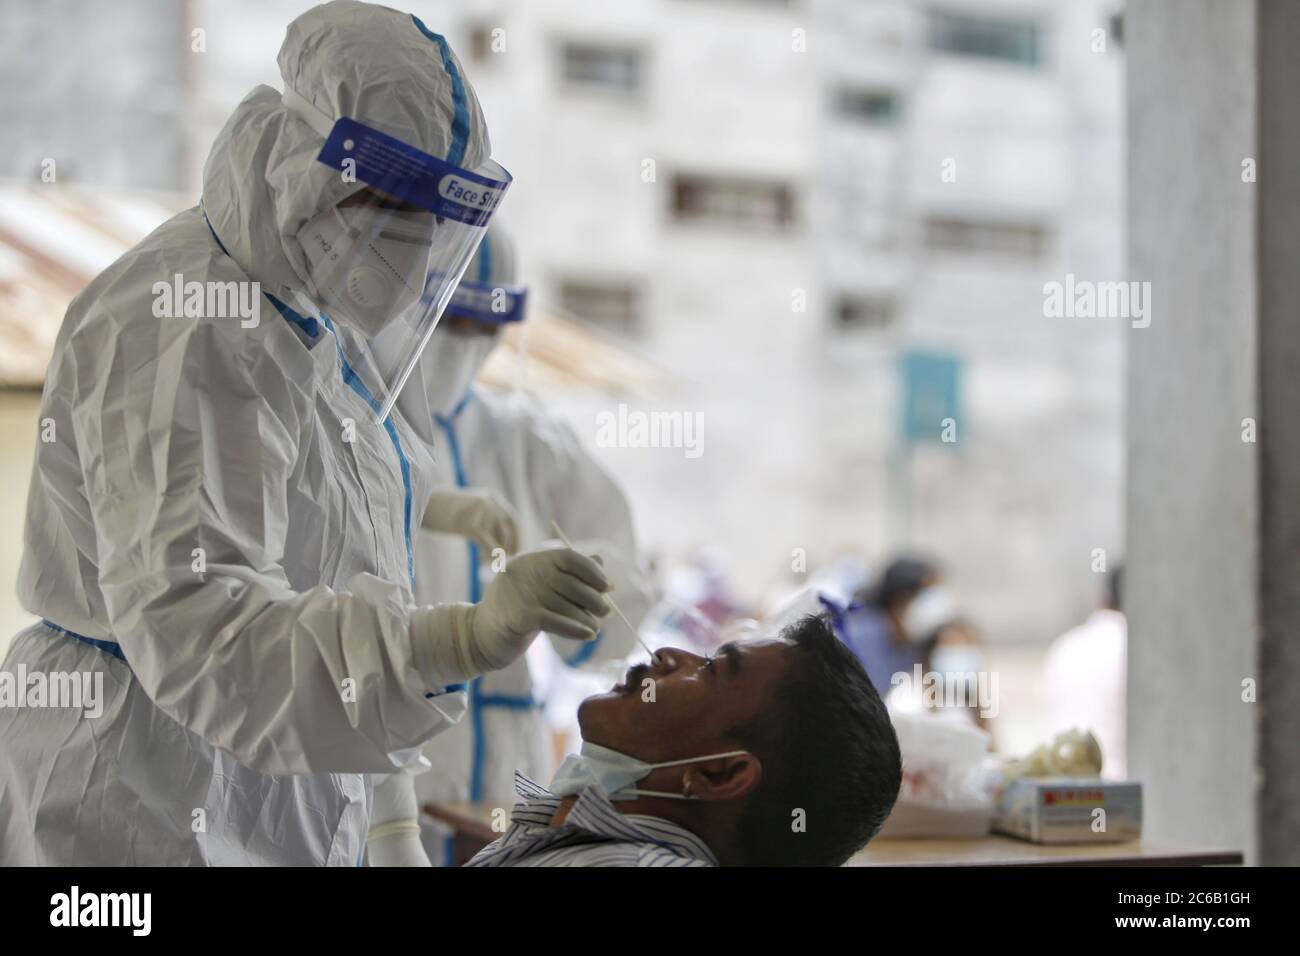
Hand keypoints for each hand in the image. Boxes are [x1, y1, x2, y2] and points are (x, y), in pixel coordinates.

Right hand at [421, 488, 518, 555]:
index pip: (513, 520)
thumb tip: (503, 545)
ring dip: (497, 553)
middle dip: (510, 547)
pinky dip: (488, 554)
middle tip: (507, 562)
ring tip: (489, 562)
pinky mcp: (470, 523)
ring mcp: (481, 511)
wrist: (422, 503)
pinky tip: (484, 561)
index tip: (517, 553)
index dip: (517, 538)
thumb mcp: (471, 512)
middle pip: (509, 529)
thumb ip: (487, 522)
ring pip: (498, 537)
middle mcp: (490, 502)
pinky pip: (486, 543)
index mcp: (492, 498)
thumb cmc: (446, 512)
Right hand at [465, 548, 610, 671]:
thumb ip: (569, 576)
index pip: (568, 557)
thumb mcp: (543, 589)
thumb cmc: (518, 610)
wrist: (481, 635)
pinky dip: (576, 629)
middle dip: (593, 598)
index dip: (591, 570)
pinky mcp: (518, 616)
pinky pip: (556, 621)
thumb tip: (603, 569)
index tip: (607, 586)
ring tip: (595, 628)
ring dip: (587, 618)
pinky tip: (588, 635)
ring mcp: (520, 593)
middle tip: (605, 612)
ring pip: (566, 605)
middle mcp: (524, 571)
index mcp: (531, 560)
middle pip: (570, 582)